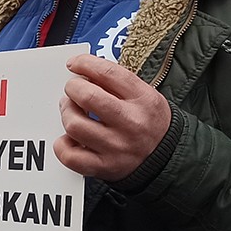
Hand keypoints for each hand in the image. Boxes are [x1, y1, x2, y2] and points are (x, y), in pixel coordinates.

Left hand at [56, 54, 172, 181]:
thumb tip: (83, 72)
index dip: (85, 63)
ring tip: (72, 112)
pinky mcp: (104, 166)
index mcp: (143, 100)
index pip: (108, 73)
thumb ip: (117, 83)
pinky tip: (70, 138)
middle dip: (73, 88)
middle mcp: (130, 123)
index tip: (74, 63)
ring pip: (74, 125)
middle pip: (87, 97)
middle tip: (73, 90)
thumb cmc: (150, 123)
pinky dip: (63, 145)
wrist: (168, 159)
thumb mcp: (145, 96)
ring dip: (67, 114)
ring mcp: (116, 147)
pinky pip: (70, 156)